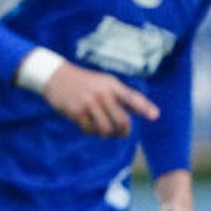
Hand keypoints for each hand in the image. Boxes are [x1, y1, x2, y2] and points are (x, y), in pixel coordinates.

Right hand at [40, 62, 158, 137]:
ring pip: (106, 128)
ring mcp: (89, 103)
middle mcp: (102, 94)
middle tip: (122, 132)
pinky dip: (93, 132)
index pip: (131, 97)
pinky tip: (92, 127)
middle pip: (121, 120)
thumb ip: (122, 95)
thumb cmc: (85, 81)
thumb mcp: (104, 82)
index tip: (155, 116)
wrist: (55, 77)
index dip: (144, 107)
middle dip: (124, 130)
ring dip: (108, 134)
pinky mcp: (76, 112)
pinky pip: (90, 129)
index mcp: (111, 85)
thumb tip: (145, 111)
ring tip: (106, 131)